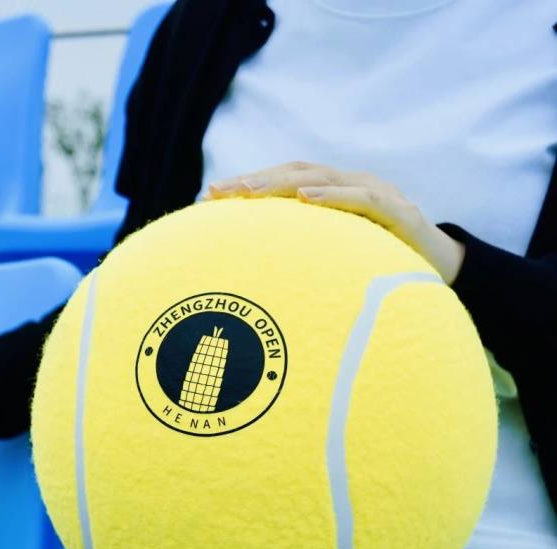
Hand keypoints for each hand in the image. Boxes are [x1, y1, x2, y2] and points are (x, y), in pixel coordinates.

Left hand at [206, 161, 465, 284]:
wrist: (442, 270)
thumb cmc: (381, 264)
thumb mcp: (334, 256)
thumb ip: (304, 250)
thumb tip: (254, 268)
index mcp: (333, 193)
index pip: (284, 182)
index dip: (249, 184)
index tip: (209, 197)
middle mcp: (351, 184)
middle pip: (295, 174)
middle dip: (253, 181)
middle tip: (217, 191)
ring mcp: (376, 193)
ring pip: (322, 179)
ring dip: (282, 183)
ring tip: (248, 191)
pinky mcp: (398, 211)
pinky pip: (362, 199)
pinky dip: (332, 196)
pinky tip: (305, 199)